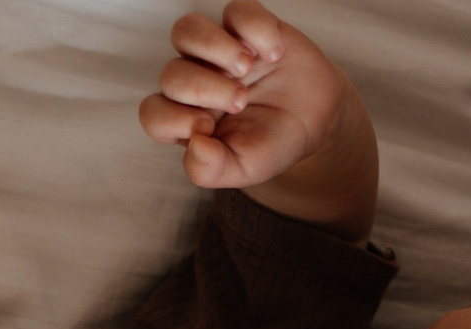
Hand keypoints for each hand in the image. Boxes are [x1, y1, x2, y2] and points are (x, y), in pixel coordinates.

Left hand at [139, 1, 376, 240]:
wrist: (316, 120)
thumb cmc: (272, 144)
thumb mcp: (244, 169)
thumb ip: (212, 170)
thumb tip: (195, 146)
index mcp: (187, 119)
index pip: (154, 114)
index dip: (173, 120)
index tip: (209, 128)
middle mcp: (195, 81)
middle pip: (171, 74)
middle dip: (203, 88)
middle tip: (240, 102)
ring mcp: (218, 51)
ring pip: (187, 30)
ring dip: (212, 46)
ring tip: (245, 66)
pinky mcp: (246, 27)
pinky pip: (236, 12)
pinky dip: (255, 28)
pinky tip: (274, 53)